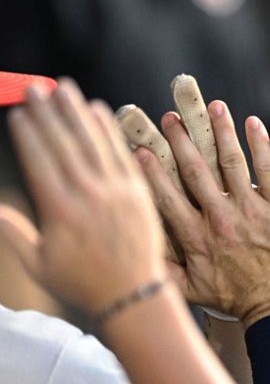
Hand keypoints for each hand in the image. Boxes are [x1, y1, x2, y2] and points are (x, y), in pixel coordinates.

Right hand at [0, 79, 167, 312]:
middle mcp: (89, 198)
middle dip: (48, 114)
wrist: (134, 295)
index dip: (28, 135)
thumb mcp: (39, 263)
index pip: (40, 163)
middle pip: (64, 146)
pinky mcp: (140, 194)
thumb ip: (16, 232)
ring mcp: (118, 194)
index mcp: (61, 214)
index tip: (17, 113)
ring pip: (93, 144)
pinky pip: (122, 155)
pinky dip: (109, 131)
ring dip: (77, 113)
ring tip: (63, 88)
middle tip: (35, 88)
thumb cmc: (83, 283)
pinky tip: (98, 110)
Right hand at [133, 85, 269, 325]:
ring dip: (222, 131)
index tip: (137, 149)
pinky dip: (259, 144)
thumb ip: (162, 269)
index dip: (152, 172)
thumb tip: (131, 250)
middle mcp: (222, 220)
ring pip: (233, 162)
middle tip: (169, 117)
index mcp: (196, 238)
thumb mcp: (191, 289)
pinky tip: (252, 123)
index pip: (167, 197)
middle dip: (181, 141)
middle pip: (196, 172)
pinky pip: (268, 169)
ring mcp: (253, 211)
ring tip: (213, 106)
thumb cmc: (233, 298)